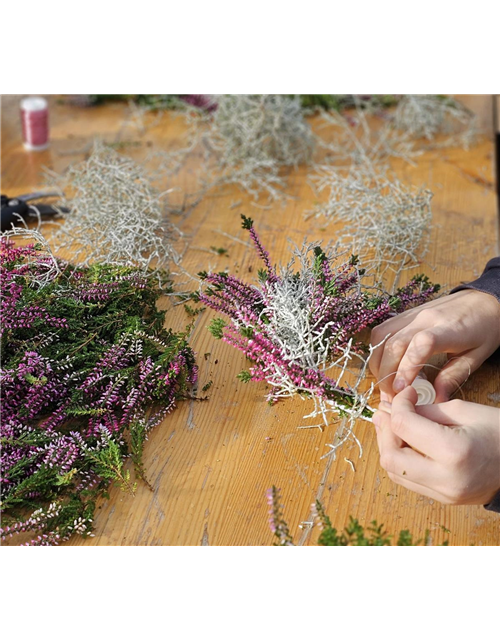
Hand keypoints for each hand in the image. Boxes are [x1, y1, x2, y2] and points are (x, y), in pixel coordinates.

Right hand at [369, 290, 499, 401]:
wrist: (484, 299)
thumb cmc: (484, 328)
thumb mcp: (477, 356)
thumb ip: (454, 377)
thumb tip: (436, 400)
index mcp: (449, 329)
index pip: (420, 344)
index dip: (406, 368)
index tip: (401, 389)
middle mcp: (425, 318)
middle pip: (393, 344)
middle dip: (386, 373)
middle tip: (391, 394)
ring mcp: (412, 314)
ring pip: (381, 336)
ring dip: (377, 362)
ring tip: (386, 380)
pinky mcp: (405, 314)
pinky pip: (382, 330)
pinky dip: (377, 349)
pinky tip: (385, 363)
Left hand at [373, 387, 499, 505]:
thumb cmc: (499, 432)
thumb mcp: (464, 411)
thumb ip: (425, 410)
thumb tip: (394, 408)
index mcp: (453, 452)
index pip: (403, 426)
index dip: (397, 405)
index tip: (405, 394)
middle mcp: (445, 478)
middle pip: (390, 456)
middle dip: (385, 430)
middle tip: (391, 411)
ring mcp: (443, 494)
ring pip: (394, 472)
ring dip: (389, 446)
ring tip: (396, 425)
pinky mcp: (442, 499)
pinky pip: (407, 480)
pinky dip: (400, 460)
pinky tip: (407, 442)